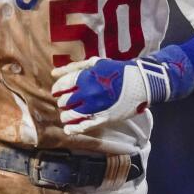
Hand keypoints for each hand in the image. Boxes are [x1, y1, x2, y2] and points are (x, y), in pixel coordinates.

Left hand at [51, 57, 171, 134]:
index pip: (62, 86)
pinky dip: (74, 129)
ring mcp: (95, 108)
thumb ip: (73, 68)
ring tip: (66, 115)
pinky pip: (84, 127)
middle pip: (65, 102)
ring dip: (66, 116)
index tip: (56, 92)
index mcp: (85, 78)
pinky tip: (69, 129)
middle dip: (63, 103)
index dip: (57, 90)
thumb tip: (53, 73)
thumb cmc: (115, 71)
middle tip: (65, 103)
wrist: (139, 83)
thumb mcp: (95, 63)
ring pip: (72, 116)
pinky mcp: (104, 119)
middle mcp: (88, 94)